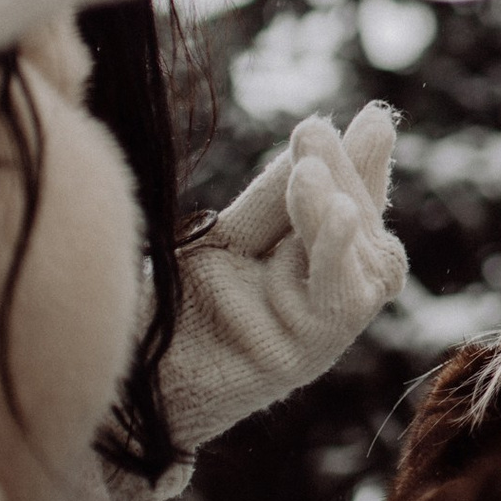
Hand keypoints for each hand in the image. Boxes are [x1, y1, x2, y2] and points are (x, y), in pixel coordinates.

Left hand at [164, 102, 406, 447]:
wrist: (128, 380)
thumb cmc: (174, 310)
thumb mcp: (227, 237)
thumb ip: (275, 198)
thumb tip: (321, 126)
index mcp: (312, 262)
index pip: (351, 201)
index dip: (364, 165)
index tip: (372, 120)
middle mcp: (331, 292)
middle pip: (359, 222)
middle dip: (347, 174)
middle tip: (316, 128)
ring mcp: (328, 323)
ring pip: (362, 257)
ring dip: (336, 204)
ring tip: (309, 168)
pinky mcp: (312, 350)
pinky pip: (342, 298)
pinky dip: (339, 253)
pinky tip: (339, 213)